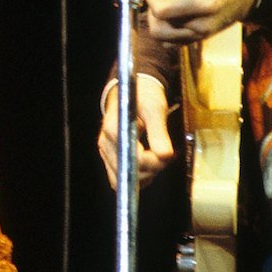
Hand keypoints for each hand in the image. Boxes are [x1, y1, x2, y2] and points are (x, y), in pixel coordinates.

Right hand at [98, 74, 174, 188]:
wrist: (133, 92)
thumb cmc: (144, 97)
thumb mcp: (155, 109)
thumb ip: (159, 132)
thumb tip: (165, 156)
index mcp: (114, 129)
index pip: (134, 159)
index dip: (154, 161)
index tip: (166, 153)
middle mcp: (105, 143)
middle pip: (129, 172)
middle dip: (151, 169)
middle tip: (163, 153)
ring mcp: (105, 151)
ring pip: (124, 179)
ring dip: (144, 175)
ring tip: (155, 157)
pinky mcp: (109, 157)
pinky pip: (120, 178)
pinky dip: (136, 176)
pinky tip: (147, 163)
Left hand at [142, 0, 259, 44]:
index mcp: (205, 3)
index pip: (162, 11)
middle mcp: (204, 24)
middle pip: (158, 29)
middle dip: (153, 9)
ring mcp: (203, 34)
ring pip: (164, 37)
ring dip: (159, 19)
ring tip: (168, 0)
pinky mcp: (202, 37)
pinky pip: (175, 41)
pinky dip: (168, 28)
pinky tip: (174, 10)